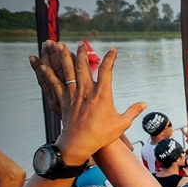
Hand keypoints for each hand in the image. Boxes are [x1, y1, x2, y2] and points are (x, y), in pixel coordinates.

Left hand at [30, 41, 145, 164]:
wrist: (79, 144)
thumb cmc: (101, 135)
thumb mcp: (122, 123)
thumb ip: (133, 111)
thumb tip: (144, 104)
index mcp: (102, 94)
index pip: (106, 70)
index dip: (110, 58)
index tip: (113, 50)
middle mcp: (86, 91)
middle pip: (82, 66)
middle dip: (82, 53)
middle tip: (81, 43)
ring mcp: (73, 95)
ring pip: (67, 71)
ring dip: (63, 57)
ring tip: (59, 45)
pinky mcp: (63, 101)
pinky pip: (54, 84)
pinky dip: (48, 74)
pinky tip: (43, 66)